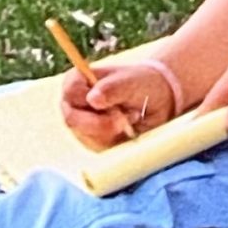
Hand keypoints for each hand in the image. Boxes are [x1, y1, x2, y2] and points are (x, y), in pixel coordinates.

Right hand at [61, 64, 177, 150]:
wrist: (156, 100)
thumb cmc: (140, 84)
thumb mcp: (131, 82)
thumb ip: (113, 88)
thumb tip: (93, 99)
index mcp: (78, 80)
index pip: (71, 91)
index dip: (88, 99)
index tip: (110, 102)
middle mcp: (74, 104)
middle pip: (73, 119)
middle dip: (101, 123)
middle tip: (123, 118)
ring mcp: (81, 124)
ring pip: (87, 136)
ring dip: (112, 130)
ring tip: (130, 116)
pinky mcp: (92, 140)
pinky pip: (99, 147)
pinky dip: (116, 139)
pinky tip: (128, 128)